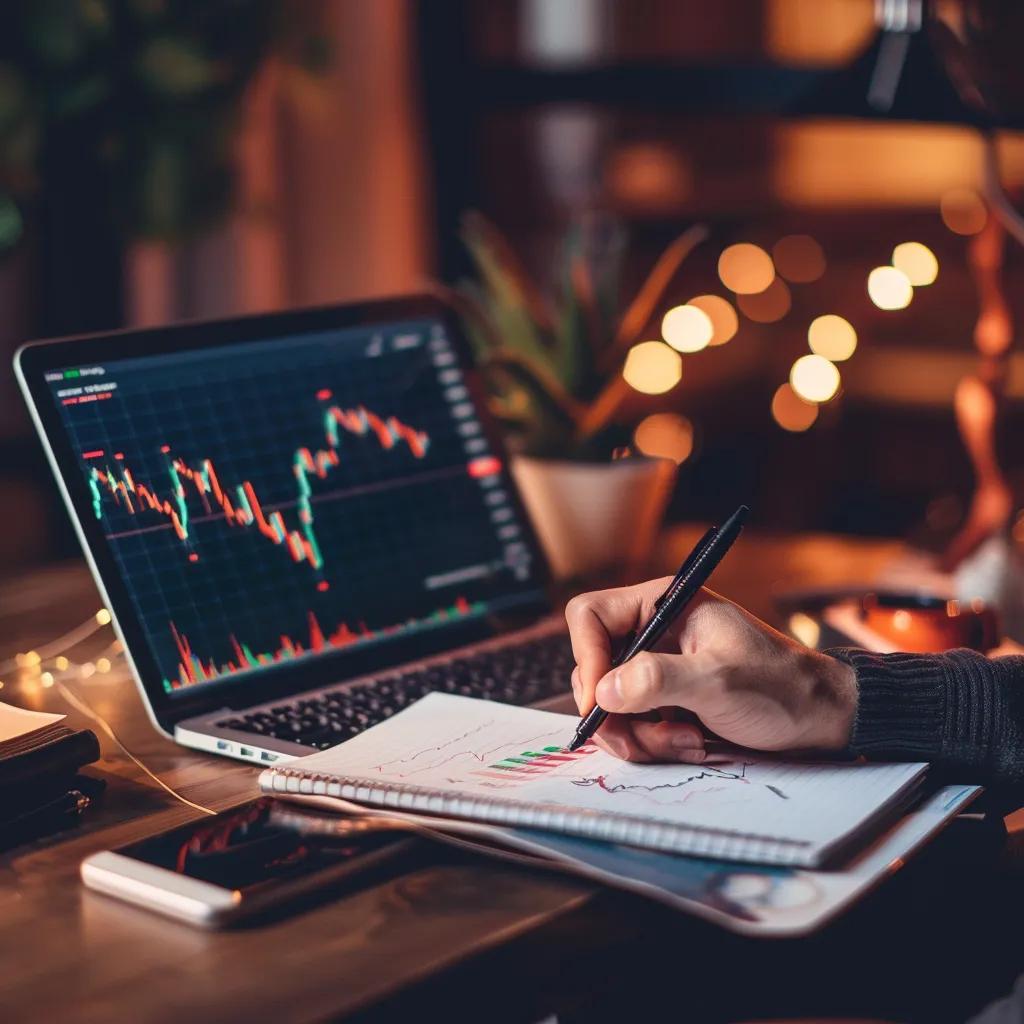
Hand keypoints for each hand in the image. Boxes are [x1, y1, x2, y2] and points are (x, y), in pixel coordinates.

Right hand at [565, 579, 856, 762]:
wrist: (820, 717)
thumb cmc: (780, 686)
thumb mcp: (718, 681)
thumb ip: (658, 681)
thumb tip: (604, 691)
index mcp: (663, 605)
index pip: (590, 616)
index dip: (587, 656)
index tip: (600, 702)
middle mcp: (653, 632)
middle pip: (594, 667)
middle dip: (616, 711)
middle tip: (642, 738)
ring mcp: (657, 667)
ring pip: (610, 704)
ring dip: (640, 734)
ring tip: (687, 742)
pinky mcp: (664, 699)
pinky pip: (632, 723)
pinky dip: (653, 743)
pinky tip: (692, 743)